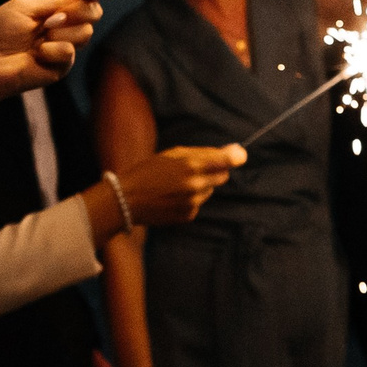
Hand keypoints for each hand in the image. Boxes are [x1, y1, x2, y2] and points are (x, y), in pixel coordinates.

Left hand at [0, 0, 105, 101]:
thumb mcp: (28, 5)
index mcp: (58, 6)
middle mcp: (66, 24)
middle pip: (94, 12)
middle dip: (78, 11)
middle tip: (51, 18)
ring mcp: (65, 45)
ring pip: (85, 32)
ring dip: (59, 31)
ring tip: (37, 37)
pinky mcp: (62, 65)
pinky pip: (69, 51)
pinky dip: (52, 50)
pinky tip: (37, 53)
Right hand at [114, 144, 244, 228]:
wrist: (126, 200)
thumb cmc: (147, 171)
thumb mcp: (172, 154)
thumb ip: (202, 153)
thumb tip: (234, 151)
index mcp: (190, 165)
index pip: (225, 161)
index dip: (235, 157)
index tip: (240, 155)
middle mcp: (195, 185)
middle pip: (222, 176)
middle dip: (214, 171)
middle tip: (193, 168)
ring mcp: (193, 203)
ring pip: (209, 190)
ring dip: (200, 186)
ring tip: (175, 184)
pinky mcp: (188, 215)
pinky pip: (199, 203)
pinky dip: (191, 199)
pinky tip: (172, 197)